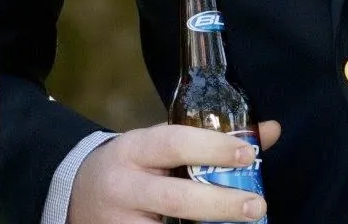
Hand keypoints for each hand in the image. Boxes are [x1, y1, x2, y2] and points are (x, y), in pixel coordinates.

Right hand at [68, 121, 279, 223]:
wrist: (78, 194)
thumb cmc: (133, 167)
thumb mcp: (159, 145)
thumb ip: (207, 140)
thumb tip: (268, 132)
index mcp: (133, 149)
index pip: (173, 143)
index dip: (212, 148)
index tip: (247, 154)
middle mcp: (124, 186)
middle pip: (176, 199)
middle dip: (220, 203)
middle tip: (257, 205)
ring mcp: (121, 222)